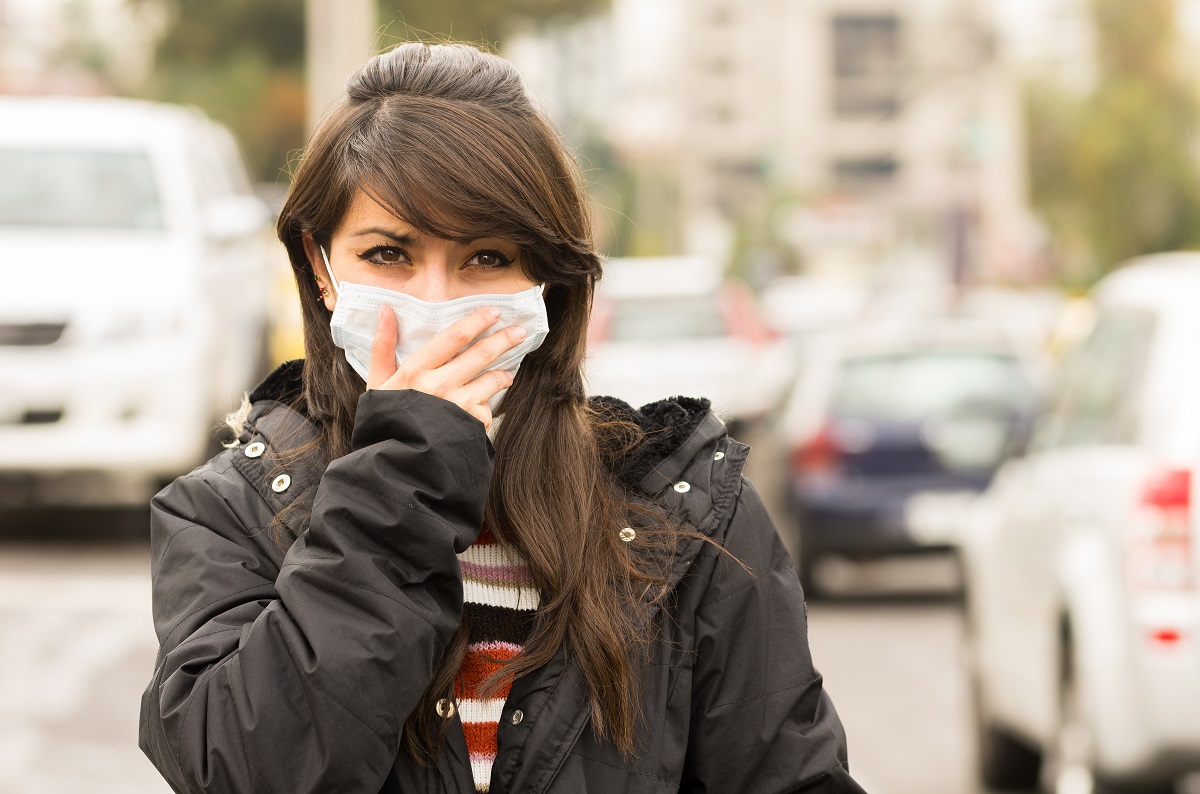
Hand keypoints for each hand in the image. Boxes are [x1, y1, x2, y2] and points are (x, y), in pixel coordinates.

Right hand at [366, 305, 526, 429]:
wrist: (396, 463)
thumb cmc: (386, 420)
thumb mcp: (378, 382)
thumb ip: (383, 345)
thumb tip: (386, 309)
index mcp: (415, 371)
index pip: (454, 337)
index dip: (477, 321)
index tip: (494, 313)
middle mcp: (439, 385)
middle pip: (481, 354)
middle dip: (503, 339)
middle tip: (518, 332)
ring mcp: (457, 406)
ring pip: (492, 379)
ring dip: (503, 374)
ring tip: (507, 373)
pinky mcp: (470, 426)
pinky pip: (488, 410)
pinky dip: (488, 407)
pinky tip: (483, 408)